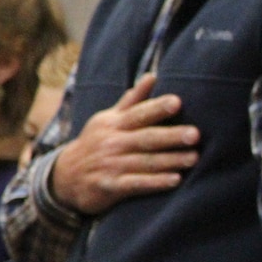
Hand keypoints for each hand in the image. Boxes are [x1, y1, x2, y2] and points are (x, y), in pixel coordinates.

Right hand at [50, 73, 198, 215]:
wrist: (65, 178)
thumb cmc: (97, 143)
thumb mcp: (109, 120)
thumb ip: (132, 101)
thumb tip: (153, 75)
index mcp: (114, 124)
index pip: (138, 113)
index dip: (157, 107)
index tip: (178, 101)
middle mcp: (112, 142)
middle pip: (145, 138)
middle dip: (171, 136)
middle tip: (196, 134)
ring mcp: (109, 165)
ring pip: (144, 162)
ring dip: (170, 161)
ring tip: (194, 158)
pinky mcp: (109, 186)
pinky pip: (135, 184)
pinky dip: (155, 183)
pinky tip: (176, 181)